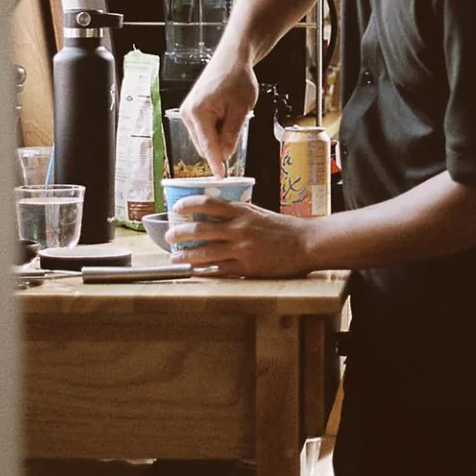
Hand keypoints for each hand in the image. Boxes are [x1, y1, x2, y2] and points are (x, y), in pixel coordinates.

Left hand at [173, 197, 317, 277]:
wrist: (305, 244)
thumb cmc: (283, 228)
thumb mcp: (258, 212)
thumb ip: (237, 213)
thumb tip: (214, 213)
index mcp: (242, 211)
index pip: (208, 204)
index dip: (188, 205)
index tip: (176, 208)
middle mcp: (239, 229)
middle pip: (200, 229)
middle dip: (180, 233)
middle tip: (169, 236)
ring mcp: (242, 249)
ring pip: (205, 252)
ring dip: (186, 255)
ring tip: (175, 257)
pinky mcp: (246, 268)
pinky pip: (219, 269)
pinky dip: (204, 271)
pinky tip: (195, 271)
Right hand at [180, 58, 259, 177]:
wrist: (231, 59)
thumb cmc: (238, 80)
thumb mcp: (241, 109)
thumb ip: (232, 134)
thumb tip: (225, 156)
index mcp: (198, 113)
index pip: (208, 146)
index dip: (216, 163)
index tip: (221, 178)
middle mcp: (187, 114)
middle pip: (203, 145)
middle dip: (219, 148)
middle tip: (236, 134)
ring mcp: (186, 113)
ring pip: (202, 140)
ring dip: (217, 139)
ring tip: (231, 117)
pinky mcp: (190, 111)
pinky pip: (201, 131)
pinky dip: (213, 131)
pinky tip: (224, 117)